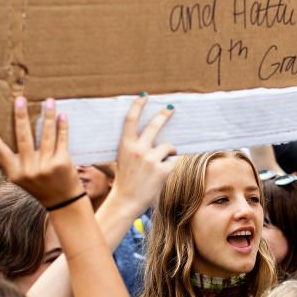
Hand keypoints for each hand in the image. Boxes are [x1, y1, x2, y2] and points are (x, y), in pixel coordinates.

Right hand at [0, 97, 83, 207]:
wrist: (64, 203)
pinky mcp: (62, 163)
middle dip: (21, 116)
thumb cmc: (41, 186)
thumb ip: (18, 161)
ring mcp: (46, 166)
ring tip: (48, 100)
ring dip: (47, 115)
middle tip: (20, 99)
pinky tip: (62, 115)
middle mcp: (29, 170)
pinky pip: (61, 140)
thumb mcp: (23, 179)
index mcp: (15, 173)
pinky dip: (62, 126)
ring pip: (46, 135)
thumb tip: (15, 133)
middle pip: (23, 137)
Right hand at [108, 96, 177, 217]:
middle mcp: (138, 150)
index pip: (131, 120)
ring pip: (168, 147)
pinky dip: (170, 166)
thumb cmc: (125, 180)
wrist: (126, 201)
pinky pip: (173, 162)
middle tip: (171, 109)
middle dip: (164, 115)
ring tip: (161, 163)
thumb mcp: (122, 159)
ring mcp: (150, 159)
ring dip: (169, 153)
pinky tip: (161, 175)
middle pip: (155, 126)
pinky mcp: (162, 170)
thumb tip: (150, 136)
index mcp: (125, 145)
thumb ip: (133, 147)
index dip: (138, 105)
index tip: (144, 95)